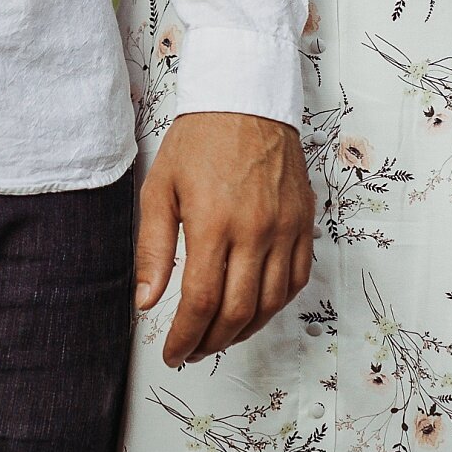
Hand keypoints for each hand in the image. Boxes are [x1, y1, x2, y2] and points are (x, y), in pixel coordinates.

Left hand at [135, 112, 315, 366]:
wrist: (246, 99)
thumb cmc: (199, 139)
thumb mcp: (160, 188)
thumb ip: (153, 250)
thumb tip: (147, 302)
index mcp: (213, 223)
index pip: (201, 303)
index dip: (185, 338)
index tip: (172, 353)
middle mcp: (255, 230)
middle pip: (237, 312)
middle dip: (211, 343)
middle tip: (192, 351)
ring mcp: (285, 228)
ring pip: (270, 303)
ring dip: (244, 331)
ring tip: (219, 337)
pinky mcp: (304, 222)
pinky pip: (297, 279)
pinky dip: (276, 305)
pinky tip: (255, 309)